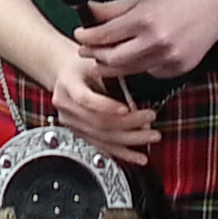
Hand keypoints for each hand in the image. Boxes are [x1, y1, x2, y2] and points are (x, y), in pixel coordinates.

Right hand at [39, 46, 158, 166]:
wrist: (67, 74)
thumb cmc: (84, 65)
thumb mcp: (98, 61)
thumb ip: (113, 77)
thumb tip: (137, 99)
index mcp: (68, 84)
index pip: (85, 99)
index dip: (106, 106)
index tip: (127, 109)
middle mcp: (66, 107)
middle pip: (98, 122)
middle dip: (128, 124)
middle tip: (150, 119)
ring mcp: (72, 123)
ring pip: (102, 137)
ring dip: (129, 140)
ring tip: (151, 136)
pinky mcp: (80, 133)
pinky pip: (102, 146)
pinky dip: (122, 152)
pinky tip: (137, 156)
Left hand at [77, 0, 217, 81]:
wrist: (216, 4)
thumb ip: (113, 8)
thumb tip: (88, 12)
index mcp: (144, 20)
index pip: (105, 35)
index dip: (87, 37)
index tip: (80, 36)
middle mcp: (156, 42)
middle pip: (113, 59)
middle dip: (96, 56)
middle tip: (86, 52)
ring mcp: (169, 58)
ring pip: (130, 70)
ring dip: (114, 66)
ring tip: (105, 58)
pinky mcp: (179, 69)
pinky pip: (150, 72)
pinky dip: (140, 67)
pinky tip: (138, 57)